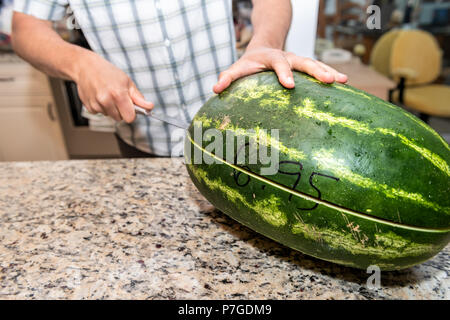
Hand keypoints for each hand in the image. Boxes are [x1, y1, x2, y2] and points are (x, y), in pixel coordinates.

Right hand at [74, 52, 152, 122]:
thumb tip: (150, 107)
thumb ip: (139, 98)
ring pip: (110, 116)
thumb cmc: (109, 73)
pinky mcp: (89, 107)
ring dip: (111, 109)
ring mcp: (96, 104)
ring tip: (108, 95)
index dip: (132, 113)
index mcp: (118, 95)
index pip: (130, 118)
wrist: (86, 67)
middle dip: (121, 111)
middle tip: (118, 98)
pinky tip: (99, 96)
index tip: (131, 107)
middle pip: (120, 118)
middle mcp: (106, 101)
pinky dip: (101, 107)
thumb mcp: (128, 82)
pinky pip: (100, 113)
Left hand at [213, 47, 347, 93]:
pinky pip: (320, 70)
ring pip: (316, 64)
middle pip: (303, 61)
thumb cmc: (249, 63)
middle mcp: (288, 57)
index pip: (278, 63)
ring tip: (343, 80)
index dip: (284, 73)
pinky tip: (344, 83)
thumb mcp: (238, 68)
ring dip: (328, 71)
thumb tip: (215, 89)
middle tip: (328, 80)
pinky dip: (331, 74)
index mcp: (271, 57)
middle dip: (316, 70)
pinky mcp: (305, 67)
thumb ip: (228, 77)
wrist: (263, 48)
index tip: (290, 85)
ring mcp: (299, 61)